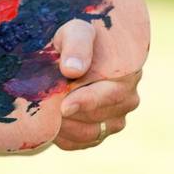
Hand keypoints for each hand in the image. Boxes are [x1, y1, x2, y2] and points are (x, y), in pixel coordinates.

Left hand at [50, 18, 141, 151]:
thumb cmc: (76, 37)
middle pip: (97, 116)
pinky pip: (80, 143)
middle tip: (45, 104)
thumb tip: (73, 70)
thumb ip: (77, 45)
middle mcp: (128, 99)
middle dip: (69, 112)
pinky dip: (63, 136)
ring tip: (46, 110)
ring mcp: (117, 119)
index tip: (64, 106)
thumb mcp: (76, 30)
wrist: (72, 53)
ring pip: (89, 133)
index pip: (110, 95)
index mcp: (128, 73)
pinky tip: (50, 120)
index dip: (85, 102)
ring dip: (64, 126)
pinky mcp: (102, 132)